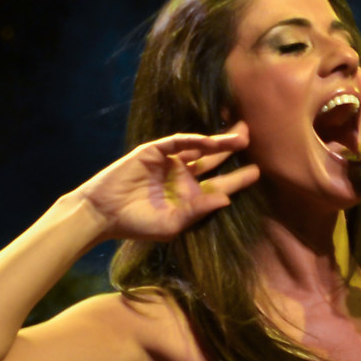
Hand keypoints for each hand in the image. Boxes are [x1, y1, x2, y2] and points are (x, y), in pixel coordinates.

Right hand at [73, 127, 258, 242]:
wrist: (103, 214)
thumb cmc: (137, 224)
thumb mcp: (172, 223)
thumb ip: (199, 211)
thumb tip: (227, 200)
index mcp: (190, 196)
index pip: (220, 185)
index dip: (239, 178)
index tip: (257, 172)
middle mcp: (182, 177)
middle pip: (214, 160)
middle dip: (232, 149)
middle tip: (250, 137)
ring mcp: (168, 163)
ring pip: (199, 148)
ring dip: (218, 141)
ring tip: (240, 136)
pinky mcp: (153, 152)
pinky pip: (176, 142)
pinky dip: (192, 140)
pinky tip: (208, 140)